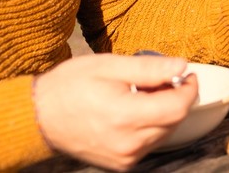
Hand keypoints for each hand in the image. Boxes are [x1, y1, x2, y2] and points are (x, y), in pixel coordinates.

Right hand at [33, 54, 198, 170]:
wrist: (38, 117)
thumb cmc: (70, 86)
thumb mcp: (110, 66)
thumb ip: (149, 68)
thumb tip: (181, 65)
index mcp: (126, 117)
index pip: (177, 108)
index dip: (190, 89)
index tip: (187, 73)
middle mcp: (128, 144)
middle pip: (174, 121)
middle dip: (176, 97)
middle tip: (162, 78)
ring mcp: (124, 159)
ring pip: (164, 133)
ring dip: (164, 111)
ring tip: (144, 92)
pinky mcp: (120, 165)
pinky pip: (149, 143)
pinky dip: (151, 125)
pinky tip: (135, 109)